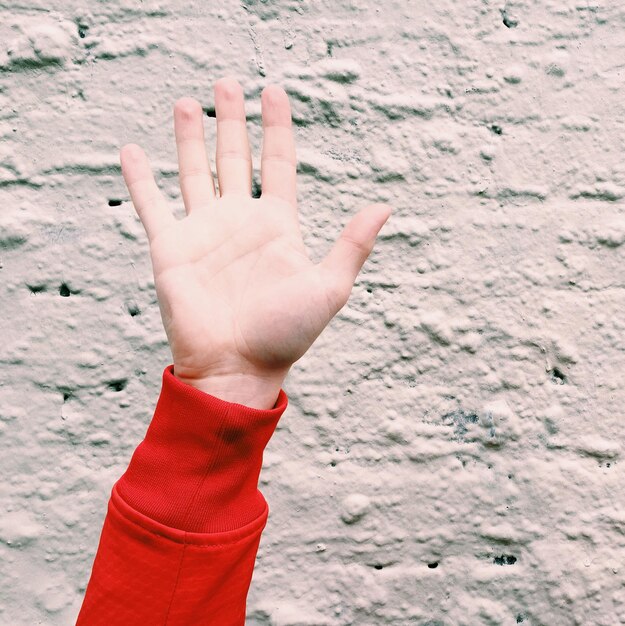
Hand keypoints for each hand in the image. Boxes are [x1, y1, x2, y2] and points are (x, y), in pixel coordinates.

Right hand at [119, 76, 391, 402]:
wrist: (237, 369)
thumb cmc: (285, 335)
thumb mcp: (329, 287)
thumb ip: (353, 245)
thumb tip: (386, 206)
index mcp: (277, 225)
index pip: (277, 163)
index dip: (277, 127)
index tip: (274, 92)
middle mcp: (240, 222)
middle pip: (235, 158)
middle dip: (232, 121)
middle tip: (227, 84)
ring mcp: (204, 232)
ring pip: (194, 171)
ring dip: (190, 137)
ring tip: (189, 102)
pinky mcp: (171, 249)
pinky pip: (151, 205)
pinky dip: (140, 179)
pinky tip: (132, 152)